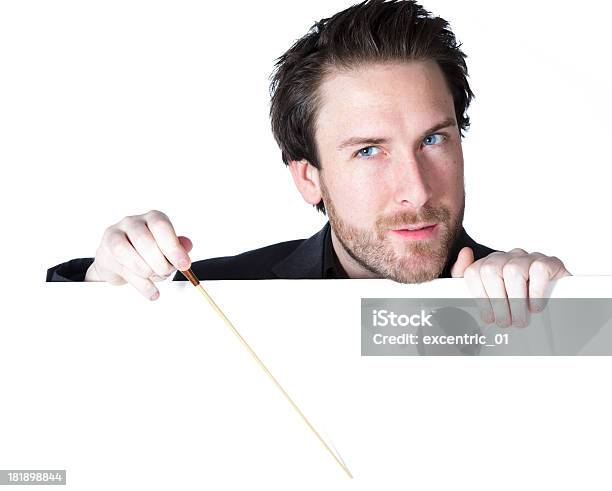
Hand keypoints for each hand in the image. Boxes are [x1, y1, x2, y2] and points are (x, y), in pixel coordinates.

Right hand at [85, 210, 192, 299]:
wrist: (117, 259)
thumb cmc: (147, 251)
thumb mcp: (166, 247)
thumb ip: (179, 246)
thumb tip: (187, 246)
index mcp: (152, 217)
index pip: (161, 226)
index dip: (173, 247)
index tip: (184, 265)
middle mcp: (132, 222)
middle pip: (144, 241)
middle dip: (160, 263)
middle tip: (167, 272)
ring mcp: (115, 235)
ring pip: (130, 255)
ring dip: (148, 272)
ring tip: (156, 277)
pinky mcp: (105, 253)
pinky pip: (124, 271)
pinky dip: (142, 285)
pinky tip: (152, 291)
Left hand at [451, 247, 570, 326]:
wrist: (555, 296)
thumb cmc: (518, 298)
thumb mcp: (489, 292)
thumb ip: (467, 276)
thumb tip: (464, 253)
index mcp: (489, 263)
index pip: (473, 272)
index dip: (479, 297)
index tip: (488, 317)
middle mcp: (506, 257)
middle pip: (491, 271)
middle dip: (497, 302)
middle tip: (505, 322)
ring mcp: (527, 258)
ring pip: (513, 272)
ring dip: (516, 301)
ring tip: (520, 320)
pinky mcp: (548, 262)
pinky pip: (539, 270)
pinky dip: (536, 292)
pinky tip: (536, 307)